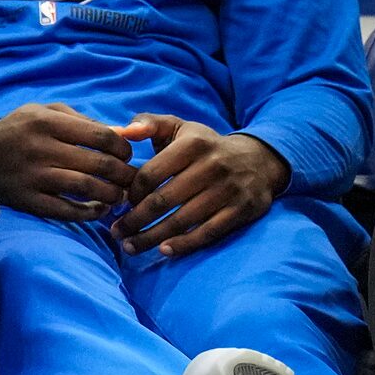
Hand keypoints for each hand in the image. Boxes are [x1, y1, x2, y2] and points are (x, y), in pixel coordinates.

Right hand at [0, 102, 136, 220]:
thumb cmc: (19, 130)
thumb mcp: (44, 112)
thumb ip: (83, 120)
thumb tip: (124, 135)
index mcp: (46, 121)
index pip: (101, 136)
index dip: (123, 148)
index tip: (126, 155)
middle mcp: (40, 147)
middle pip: (99, 164)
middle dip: (124, 174)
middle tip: (129, 179)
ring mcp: (33, 176)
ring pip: (87, 187)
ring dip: (111, 194)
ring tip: (117, 195)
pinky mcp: (27, 199)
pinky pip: (66, 211)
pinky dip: (89, 213)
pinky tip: (98, 209)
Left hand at [111, 114, 288, 256]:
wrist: (258, 160)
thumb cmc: (204, 146)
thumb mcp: (179, 127)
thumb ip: (148, 123)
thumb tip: (123, 132)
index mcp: (192, 144)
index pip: (150, 174)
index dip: (131, 193)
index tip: (120, 203)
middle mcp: (212, 166)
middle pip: (163, 200)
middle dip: (134, 220)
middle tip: (117, 232)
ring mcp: (228, 190)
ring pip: (182, 220)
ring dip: (151, 237)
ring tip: (130, 246)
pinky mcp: (241, 210)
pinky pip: (207, 233)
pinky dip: (184, 245)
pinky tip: (163, 251)